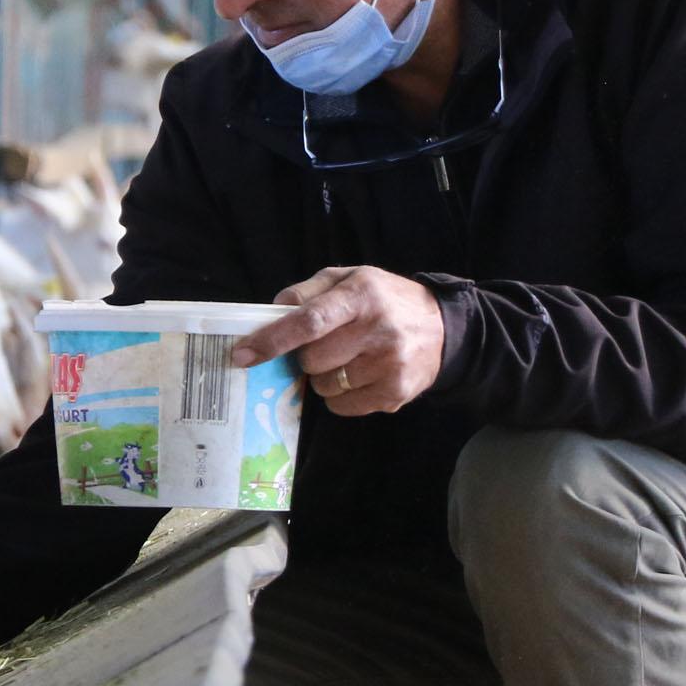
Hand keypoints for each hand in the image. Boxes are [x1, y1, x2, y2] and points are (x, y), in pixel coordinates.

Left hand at [227, 266, 444, 416]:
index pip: (309, 321)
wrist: (443, 328)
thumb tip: (270, 313)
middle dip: (307, 356)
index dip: (271, 340)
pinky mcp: (395, 393)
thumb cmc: (384, 300)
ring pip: (325, 386)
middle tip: (325, 345)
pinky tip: (360, 376)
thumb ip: (307, 292)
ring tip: (348, 359)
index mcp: (361, 295)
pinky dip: (341, 395)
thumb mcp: (349, 278)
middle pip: (312, 360)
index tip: (242, 355)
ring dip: (325, 377)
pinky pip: (342, 406)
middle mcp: (377, 329)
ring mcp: (388, 365)